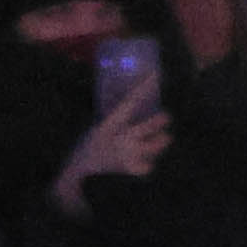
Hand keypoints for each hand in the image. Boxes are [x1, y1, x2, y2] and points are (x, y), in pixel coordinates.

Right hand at [53, 99, 174, 202]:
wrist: (81, 170)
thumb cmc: (90, 144)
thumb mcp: (99, 126)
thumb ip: (114, 115)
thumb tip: (125, 98)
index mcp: (110, 123)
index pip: (130, 101)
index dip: (144, 88)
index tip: (155, 75)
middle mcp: (122, 137)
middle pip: (151, 125)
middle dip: (162, 120)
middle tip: (166, 116)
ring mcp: (129, 154)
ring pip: (157, 145)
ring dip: (160, 141)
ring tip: (162, 139)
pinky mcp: (132, 169)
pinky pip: (150, 164)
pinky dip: (149, 162)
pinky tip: (145, 161)